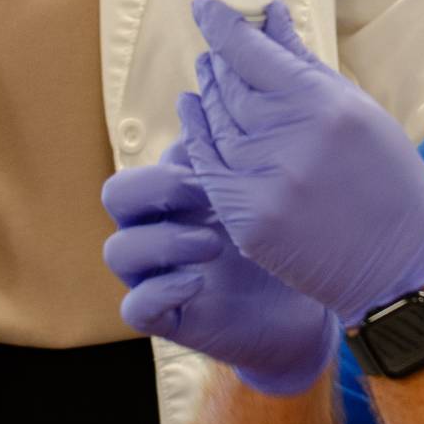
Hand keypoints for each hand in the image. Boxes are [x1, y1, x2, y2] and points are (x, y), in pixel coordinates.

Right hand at [103, 139, 338, 393]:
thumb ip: (232, 155)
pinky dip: (159, 292)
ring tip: (212, 242)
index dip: (174, 160)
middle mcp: (157, 231)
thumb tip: (205, 105)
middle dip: (157, 186)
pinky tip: (197, 283)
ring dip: (162, 240)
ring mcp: (158, 275)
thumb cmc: (283, 237)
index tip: (221, 159)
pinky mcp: (168, 318)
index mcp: (174, 198)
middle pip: (116, 195)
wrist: (307, 305)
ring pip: (117, 250)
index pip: (146, 161)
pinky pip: (135, 308)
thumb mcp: (261, 191)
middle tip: (206, 190)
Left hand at [179, 0, 423, 325]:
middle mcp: (288, 143)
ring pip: (215, 123)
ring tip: (208, 74)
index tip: (205, 7)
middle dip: (218, 60)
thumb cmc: (392, 181)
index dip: (222, 26)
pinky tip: (193, 114)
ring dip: (207, 93)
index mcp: (324, 108)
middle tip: (214, 44)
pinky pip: (208, 167)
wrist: (402, 267)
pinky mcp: (247, 222)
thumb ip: (307, 65)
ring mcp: (262, 186)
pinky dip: (196, 135)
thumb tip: (270, 17)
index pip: (253, 53)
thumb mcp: (361, 111)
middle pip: (230, 86)